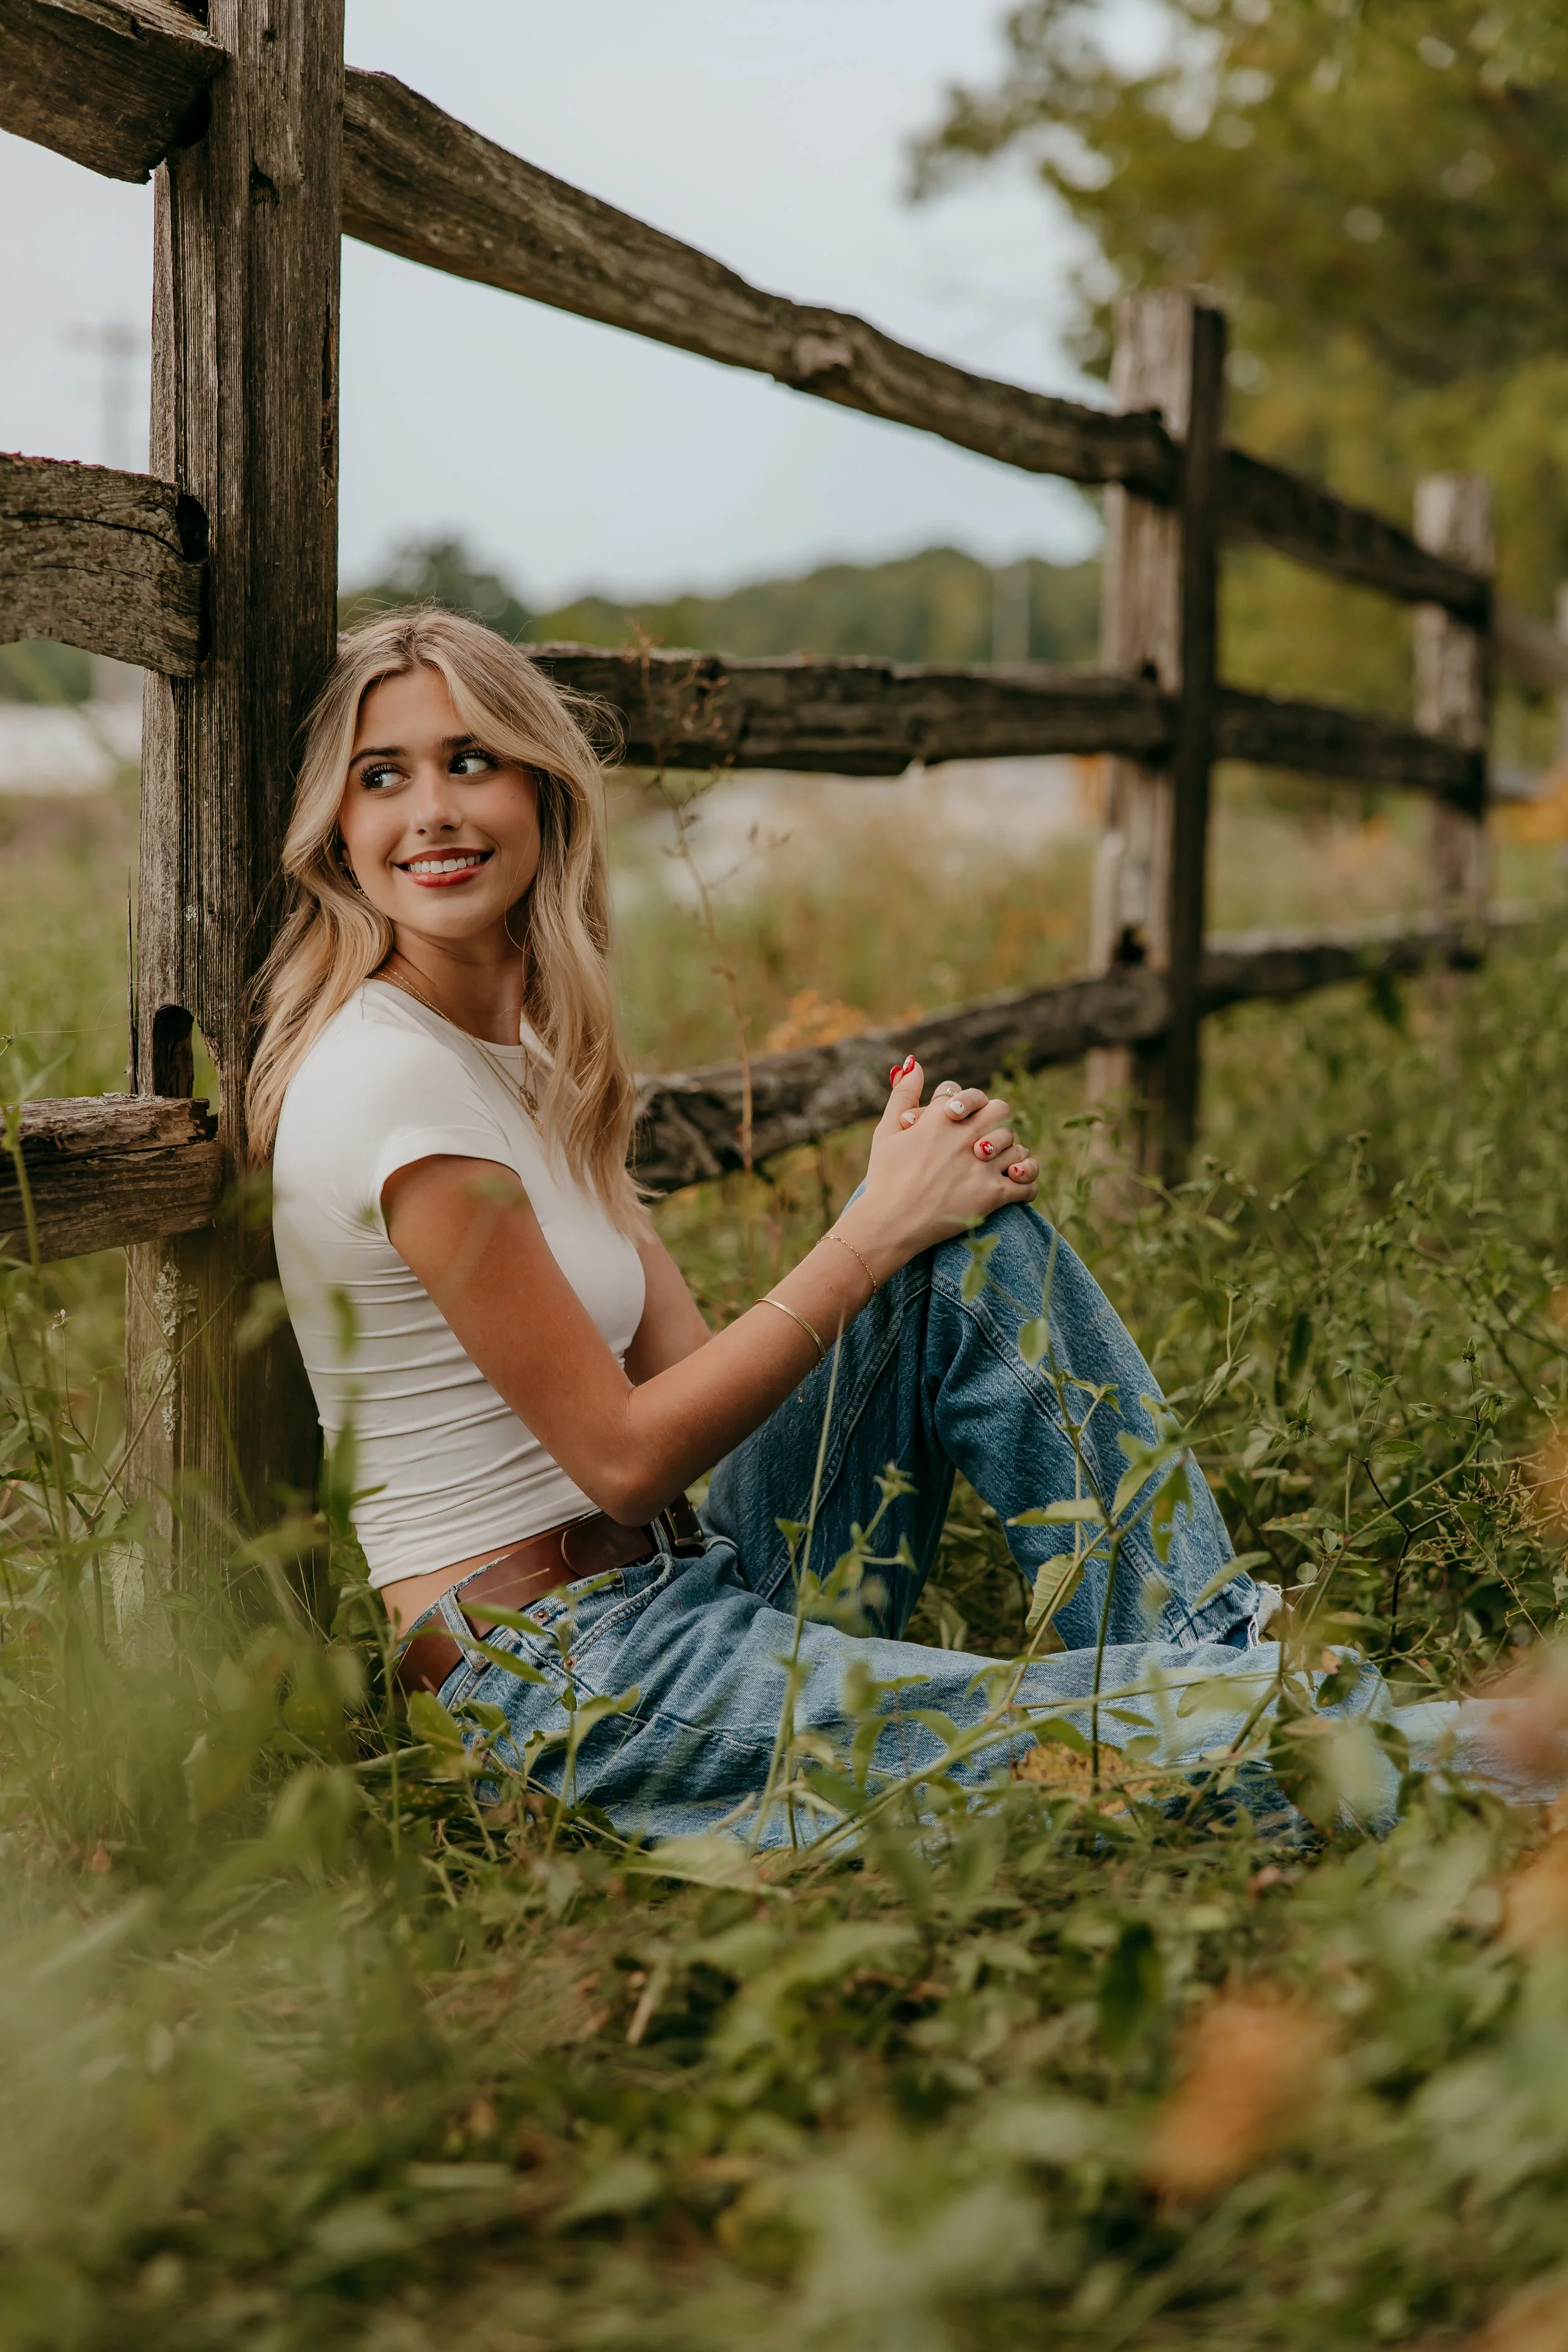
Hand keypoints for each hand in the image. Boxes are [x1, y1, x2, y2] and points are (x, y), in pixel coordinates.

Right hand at [843, 1056, 1038, 1274]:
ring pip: (1017, 1145)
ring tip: (1000, 1165)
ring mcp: (982, 1166)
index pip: (965, 1093)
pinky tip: (1015, 1185)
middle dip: (996, 1120)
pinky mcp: (993, 1195)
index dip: (963, 1103)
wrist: (888, 1224)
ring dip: (1011, 1154)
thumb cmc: (884, 1178)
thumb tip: (914, 1062)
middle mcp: (965, 1136)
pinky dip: (1026, 1184)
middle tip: (986, 1137)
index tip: (958, 1117)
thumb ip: (903, 1095)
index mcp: (940, 1118)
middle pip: (1001, 1109)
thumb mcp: (886, 1131)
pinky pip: (1028, 1183)